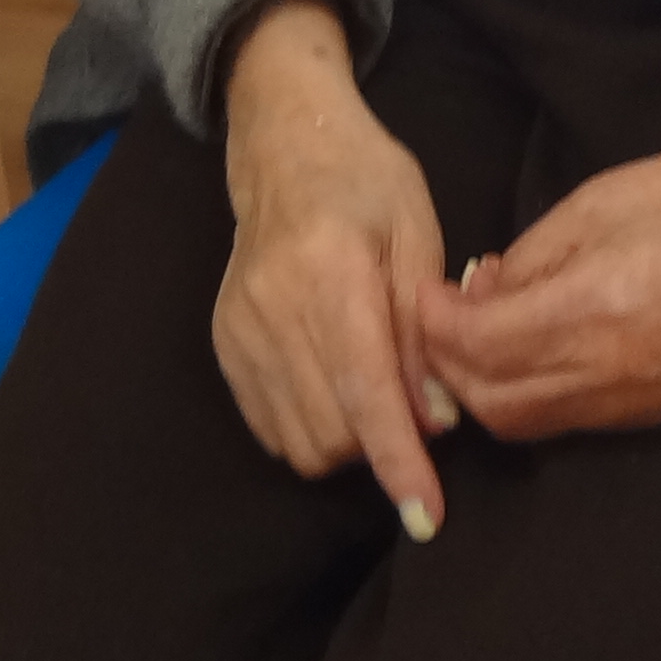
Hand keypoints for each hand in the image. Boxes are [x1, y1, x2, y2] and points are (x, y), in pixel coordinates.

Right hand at [213, 0, 454, 539]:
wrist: (285, 144)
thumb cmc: (367, 181)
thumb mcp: (419, 237)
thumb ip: (426, 333)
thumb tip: (436, 422)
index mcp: (332, 272)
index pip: (368, 392)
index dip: (399, 462)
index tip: (426, 516)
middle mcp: (275, 308)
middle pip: (333, 433)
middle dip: (382, 443)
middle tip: (412, 403)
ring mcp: (240, 328)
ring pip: (300, 442)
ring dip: (348, 441)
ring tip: (371, 389)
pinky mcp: (223, 342)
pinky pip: (271, 427)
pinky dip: (311, 427)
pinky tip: (332, 385)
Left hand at [421, 135, 660, 440]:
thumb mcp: (602, 200)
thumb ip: (531, 256)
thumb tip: (478, 293)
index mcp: (598, 311)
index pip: (477, 348)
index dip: (435, 322)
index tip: (423, 289)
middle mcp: (614, 375)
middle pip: (491, 404)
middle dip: (447, 364)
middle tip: (440, 314)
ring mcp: (640, 404)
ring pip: (527, 424)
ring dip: (485, 387)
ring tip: (481, 328)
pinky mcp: (659, 412)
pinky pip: (571, 422)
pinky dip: (532, 394)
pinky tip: (531, 344)